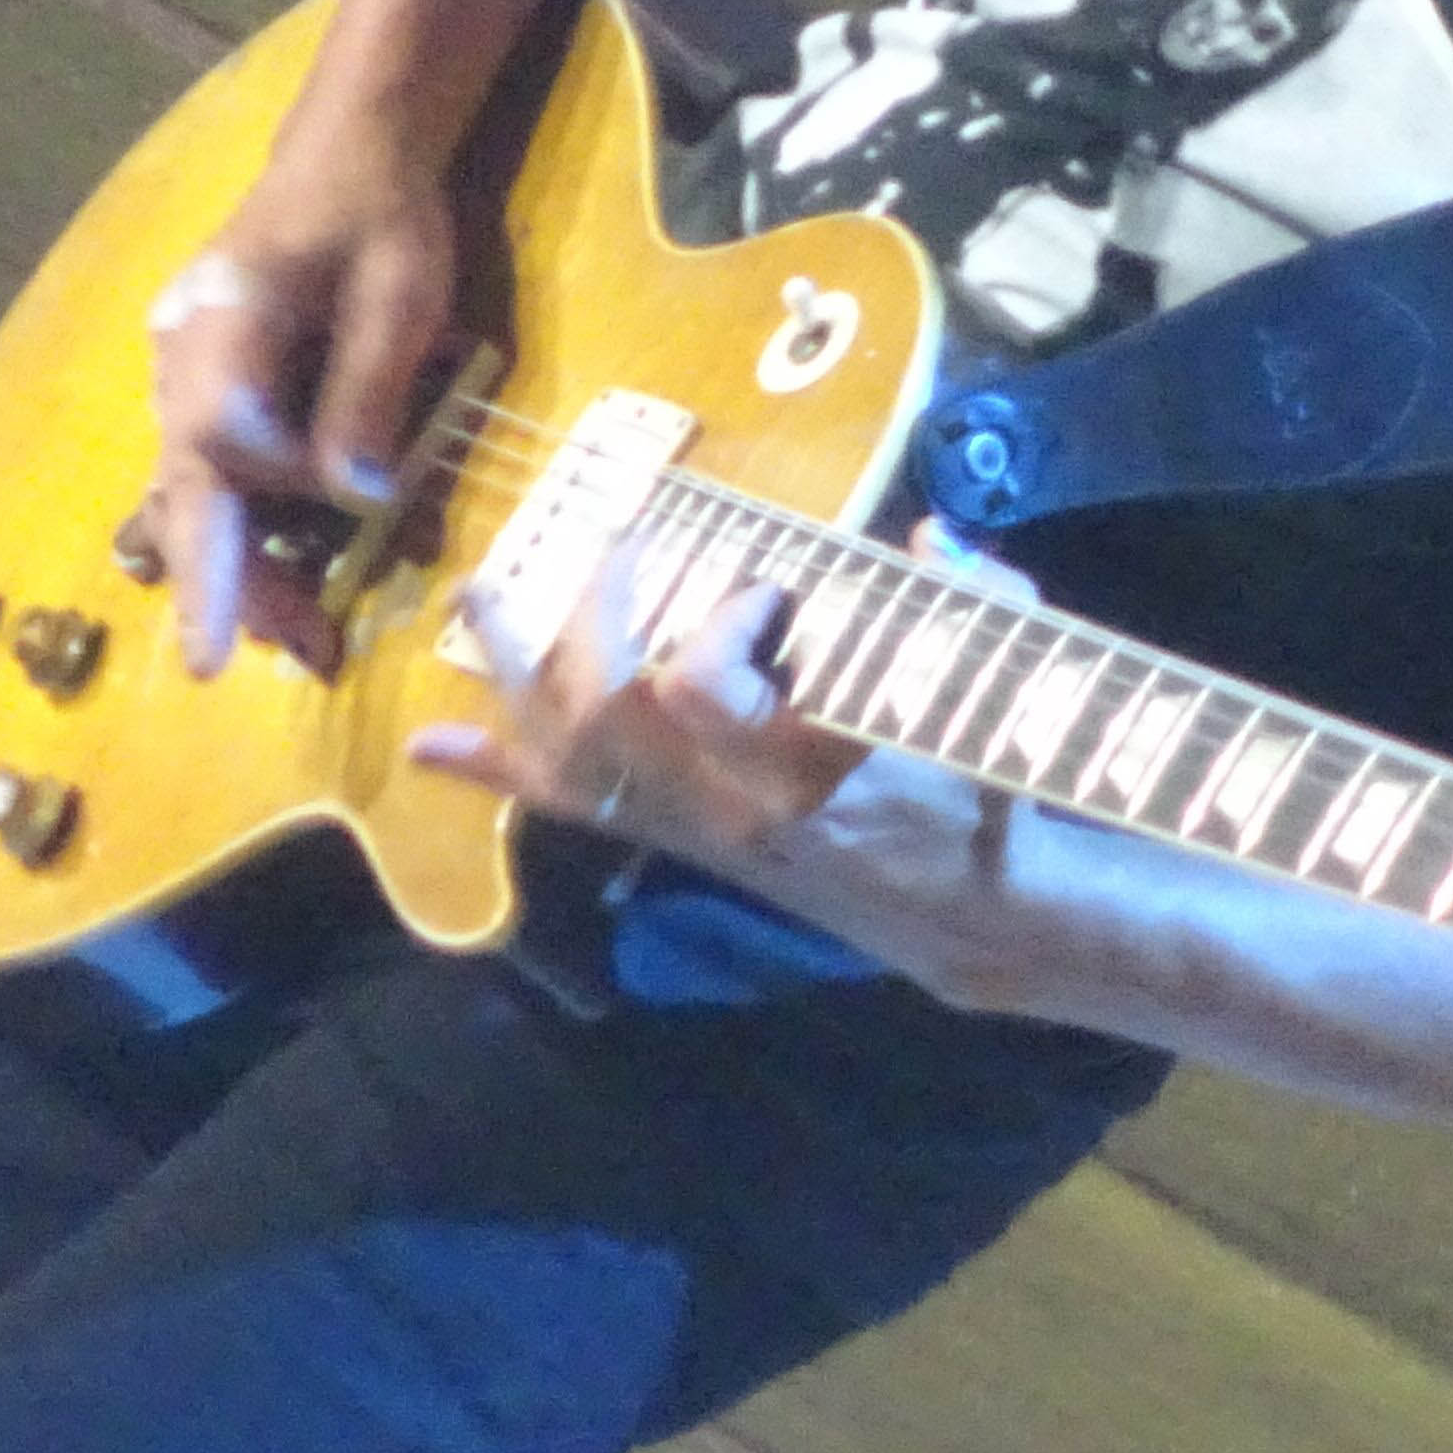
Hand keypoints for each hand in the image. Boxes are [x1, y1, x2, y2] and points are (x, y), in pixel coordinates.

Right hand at [145, 123, 458, 676]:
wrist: (350, 156)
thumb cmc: (381, 216)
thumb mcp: (399, 296)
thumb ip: (368, 392)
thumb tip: (355, 498)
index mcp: (220, 323)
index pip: (214, 442)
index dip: (248, 519)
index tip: (278, 579)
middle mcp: (180, 358)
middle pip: (189, 486)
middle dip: (230, 579)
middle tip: (295, 650)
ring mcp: (185, 375)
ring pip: (195, 491)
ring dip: (240, 567)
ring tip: (299, 636)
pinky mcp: (209, 390)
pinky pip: (216, 473)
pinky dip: (247, 528)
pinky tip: (287, 581)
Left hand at [407, 540, 1015, 980]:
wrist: (985, 913)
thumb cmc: (1004, 792)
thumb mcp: (1020, 690)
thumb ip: (981, 606)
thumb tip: (923, 538)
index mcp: (804, 776)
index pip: (700, 691)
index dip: (715, 623)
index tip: (766, 587)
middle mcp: (729, 812)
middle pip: (606, 710)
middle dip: (599, 613)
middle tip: (624, 543)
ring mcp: (699, 832)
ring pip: (568, 755)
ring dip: (516, 671)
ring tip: (475, 591)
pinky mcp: (689, 843)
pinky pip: (575, 808)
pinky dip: (502, 770)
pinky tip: (432, 746)